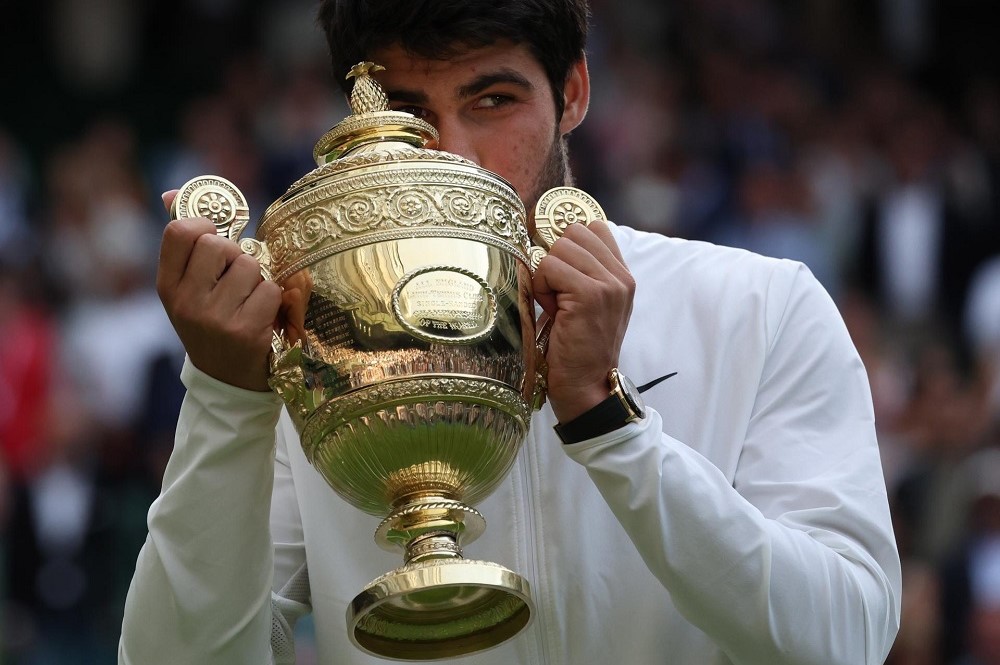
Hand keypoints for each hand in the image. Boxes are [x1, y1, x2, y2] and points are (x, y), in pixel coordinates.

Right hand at [157, 190, 280, 390]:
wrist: (227, 382)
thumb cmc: (211, 323)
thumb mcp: (188, 289)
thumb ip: (184, 244)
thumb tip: (170, 192)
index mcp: (167, 287)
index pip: (179, 232)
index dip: (204, 225)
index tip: (214, 237)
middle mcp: (186, 302)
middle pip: (220, 244)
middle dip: (236, 255)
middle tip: (236, 278)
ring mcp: (215, 318)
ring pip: (250, 265)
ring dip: (258, 278)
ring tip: (249, 300)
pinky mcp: (245, 331)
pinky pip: (270, 290)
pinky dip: (274, 299)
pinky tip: (263, 316)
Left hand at [533, 220, 633, 422]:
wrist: (586, 388)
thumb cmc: (579, 350)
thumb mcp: (590, 307)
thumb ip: (584, 274)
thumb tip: (551, 243)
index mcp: (623, 276)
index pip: (594, 228)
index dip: (569, 245)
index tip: (560, 274)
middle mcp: (621, 277)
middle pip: (573, 233)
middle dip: (556, 260)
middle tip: (556, 295)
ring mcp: (608, 284)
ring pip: (559, 248)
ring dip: (546, 275)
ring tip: (554, 305)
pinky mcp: (589, 295)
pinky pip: (549, 267)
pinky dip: (541, 287)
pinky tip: (551, 311)